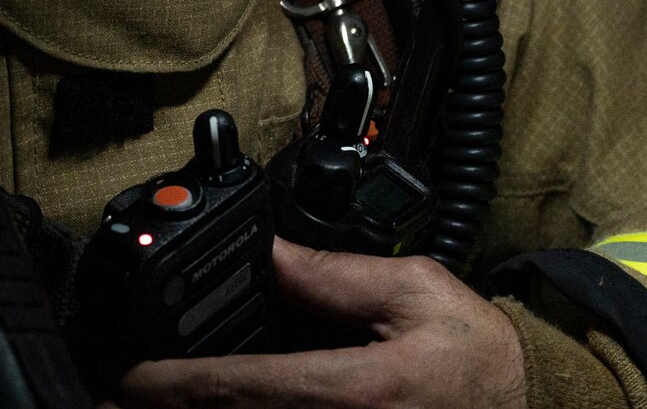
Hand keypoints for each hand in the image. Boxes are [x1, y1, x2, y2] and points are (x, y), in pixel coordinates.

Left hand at [112, 237, 528, 408]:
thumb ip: (332, 276)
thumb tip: (266, 253)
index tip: (128, 381)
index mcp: (355, 391)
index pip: (241, 389)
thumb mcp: (415, 290)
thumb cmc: (477, 357)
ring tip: (149, 406)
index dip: (171, 387)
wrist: (529, 407)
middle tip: (117, 399)